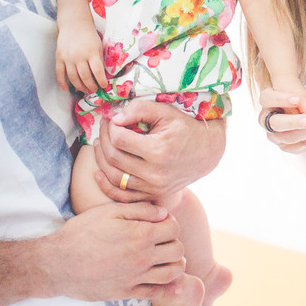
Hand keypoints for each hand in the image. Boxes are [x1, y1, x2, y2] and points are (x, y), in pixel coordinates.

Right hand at [41, 201, 185, 301]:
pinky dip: (169, 289)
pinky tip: (174, 285)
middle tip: (163, 240)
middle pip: (177, 250)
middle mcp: (142, 257)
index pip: (173, 228)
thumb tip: (164, 213)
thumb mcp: (108, 212)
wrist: (58, 263)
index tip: (161, 223)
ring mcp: (136, 277)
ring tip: (167, 258)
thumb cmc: (81, 233)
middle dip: (173, 242)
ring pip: (172, 272)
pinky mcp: (127, 292)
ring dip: (175, 263)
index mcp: (140, 235)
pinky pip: (156, 293)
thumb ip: (139, 210)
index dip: (170, 223)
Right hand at [55, 21, 106, 93]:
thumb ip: (99, 60)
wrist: (74, 24)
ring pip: (73, 78)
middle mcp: (79, 56)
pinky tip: (67, 89)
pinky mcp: (59, 57)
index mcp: (91, 52)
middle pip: (85, 77)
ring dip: (80, 87)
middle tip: (94, 90)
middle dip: (91, 86)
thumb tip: (102, 76)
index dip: (101, 81)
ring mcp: (68, 57)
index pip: (97, 71)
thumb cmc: (89, 35)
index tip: (104, 86)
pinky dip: (62, 83)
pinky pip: (59, 73)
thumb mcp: (98, 46)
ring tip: (85, 90)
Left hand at [93, 100, 224, 202]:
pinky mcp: (153, 194)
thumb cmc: (185, 127)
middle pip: (114, 158)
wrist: (207, 151)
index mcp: (158, 150)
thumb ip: (139, 110)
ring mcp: (154, 187)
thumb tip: (114, 118)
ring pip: (115, 178)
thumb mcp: (166, 112)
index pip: (119, 139)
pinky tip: (98, 174)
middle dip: (103, 140)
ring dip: (101, 160)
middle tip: (104, 128)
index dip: (110, 127)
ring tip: (99, 144)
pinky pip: (123, 196)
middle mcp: (155, 173)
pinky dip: (107, 187)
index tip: (111, 119)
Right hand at [259, 84, 305, 153]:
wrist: (305, 116)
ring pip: (291, 137)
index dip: (280, 99)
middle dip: (293, 122)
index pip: (266, 99)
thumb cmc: (303, 98)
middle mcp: (267, 121)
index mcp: (268, 102)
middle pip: (275, 124)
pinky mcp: (288, 147)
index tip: (298, 99)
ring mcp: (276, 137)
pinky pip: (303, 144)